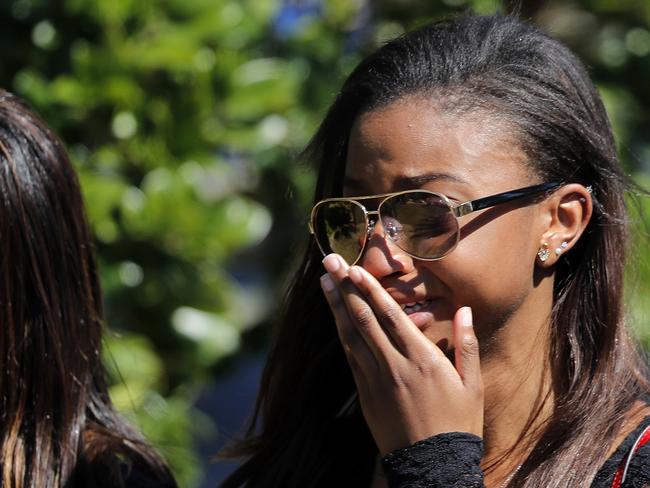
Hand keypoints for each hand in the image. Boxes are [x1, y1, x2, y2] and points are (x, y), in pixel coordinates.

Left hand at [320, 253, 483, 454]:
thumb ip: (467, 344)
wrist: (433, 468)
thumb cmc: (459, 425)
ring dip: (336, 307)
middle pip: (363, 318)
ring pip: (351, 336)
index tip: (354, 267)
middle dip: (345, 287)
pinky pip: (351, 358)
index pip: (389, 315)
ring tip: (325, 283)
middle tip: (329, 262)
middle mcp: (394, 365)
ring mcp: (375, 381)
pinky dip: (342, 335)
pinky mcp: (366, 395)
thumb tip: (465, 310)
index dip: (369, 288)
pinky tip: (336, 319)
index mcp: (422, 359)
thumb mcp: (473, 385)